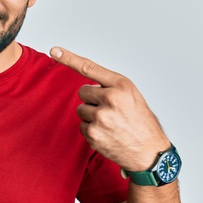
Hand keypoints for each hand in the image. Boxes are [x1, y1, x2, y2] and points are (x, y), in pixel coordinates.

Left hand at [50, 47, 168, 170]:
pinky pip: (82, 126)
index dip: (69, 58)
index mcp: (121, 86)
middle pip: (82, 92)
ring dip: (91, 116)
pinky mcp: (93, 134)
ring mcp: (100, 118)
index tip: (54, 50)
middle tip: (110, 110)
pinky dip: (91, 130)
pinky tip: (107, 134)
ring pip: (81, 110)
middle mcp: (111, 100)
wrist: (148, 152)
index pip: (90, 68)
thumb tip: (87, 87)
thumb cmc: (140, 121)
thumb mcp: (132, 95)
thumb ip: (110, 86)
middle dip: (92, 100)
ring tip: (111, 124)